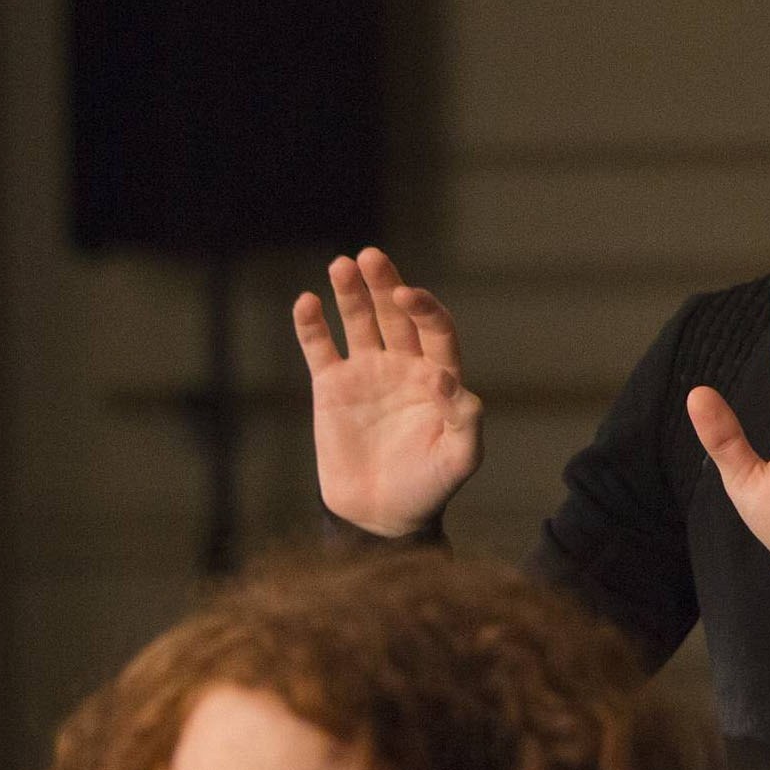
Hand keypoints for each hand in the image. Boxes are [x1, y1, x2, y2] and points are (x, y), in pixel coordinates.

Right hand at [296, 248, 482, 537]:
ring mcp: (366, 373)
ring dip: (350, 293)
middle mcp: (403, 366)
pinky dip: (311, 325)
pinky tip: (306, 302)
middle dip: (385, 284)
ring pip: (358, 322)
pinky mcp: (331, 386)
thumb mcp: (459, 458)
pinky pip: (320, 348)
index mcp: (439, 377)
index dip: (424, 310)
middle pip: (395, 315)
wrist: (382, 512)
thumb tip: (451, 379)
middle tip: (371, 256)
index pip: (435, 330)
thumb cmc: (430, 486)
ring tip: (341, 265)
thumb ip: (464, 420)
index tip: (408, 297)